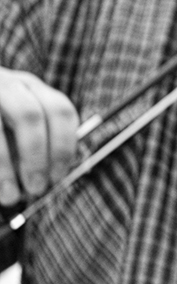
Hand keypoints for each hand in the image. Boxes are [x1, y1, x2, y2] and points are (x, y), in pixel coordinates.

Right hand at [0, 68, 76, 205]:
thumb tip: (47, 182)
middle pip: (30, 116)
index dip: (64, 146)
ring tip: (11, 197)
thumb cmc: (2, 125)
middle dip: (36, 156)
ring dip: (6, 169)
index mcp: (33, 88)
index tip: (58, 177)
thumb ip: (35, 148)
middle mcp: (9, 86)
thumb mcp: (20, 128)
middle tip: (37, 188)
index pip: (60, 110)